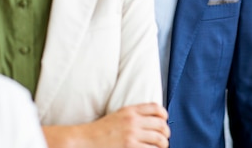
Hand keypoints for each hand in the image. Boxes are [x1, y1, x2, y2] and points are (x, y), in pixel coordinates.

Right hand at [43, 103, 169, 147]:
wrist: (86, 140)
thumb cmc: (100, 130)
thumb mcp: (117, 116)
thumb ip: (133, 116)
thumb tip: (151, 122)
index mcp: (130, 110)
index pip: (156, 108)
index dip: (164, 116)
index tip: (164, 122)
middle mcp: (133, 120)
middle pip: (161, 125)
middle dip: (166, 133)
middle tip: (164, 139)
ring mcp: (132, 134)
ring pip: (160, 139)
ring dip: (163, 145)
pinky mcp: (131, 147)